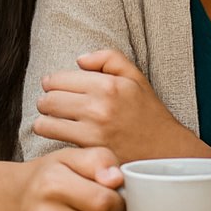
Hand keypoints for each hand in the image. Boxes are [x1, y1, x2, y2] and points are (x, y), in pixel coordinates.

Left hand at [32, 49, 192, 160]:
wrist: (166, 152)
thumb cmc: (148, 114)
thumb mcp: (135, 78)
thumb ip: (109, 58)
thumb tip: (80, 59)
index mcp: (108, 85)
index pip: (58, 79)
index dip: (52, 83)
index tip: (54, 88)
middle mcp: (98, 106)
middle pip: (48, 99)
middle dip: (46, 101)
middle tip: (50, 105)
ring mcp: (93, 130)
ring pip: (45, 121)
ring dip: (44, 120)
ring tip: (51, 120)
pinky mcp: (89, 150)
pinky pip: (54, 138)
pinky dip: (51, 135)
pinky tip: (58, 133)